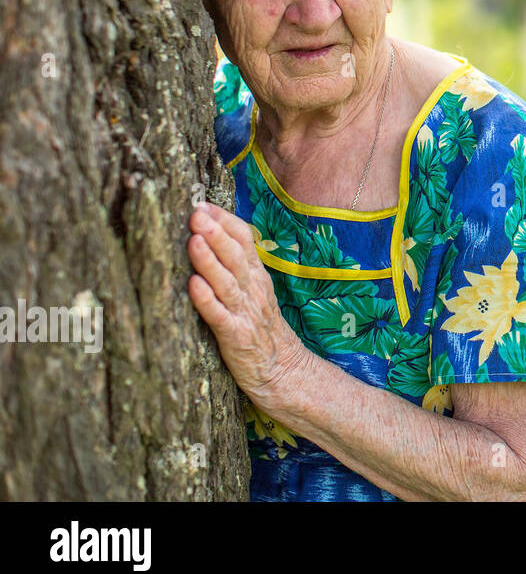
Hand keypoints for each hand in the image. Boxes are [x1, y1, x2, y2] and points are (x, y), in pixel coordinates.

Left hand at [187, 201, 306, 408]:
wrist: (283, 371)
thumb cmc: (260, 328)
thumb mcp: (254, 291)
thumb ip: (235, 265)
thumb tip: (210, 234)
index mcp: (256, 275)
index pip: (244, 238)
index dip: (224, 220)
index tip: (202, 203)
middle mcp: (253, 289)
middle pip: (235, 255)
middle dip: (215, 232)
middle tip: (196, 212)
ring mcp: (245, 312)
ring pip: (226, 281)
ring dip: (209, 260)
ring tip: (194, 239)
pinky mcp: (236, 337)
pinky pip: (219, 316)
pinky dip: (206, 300)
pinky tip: (193, 286)